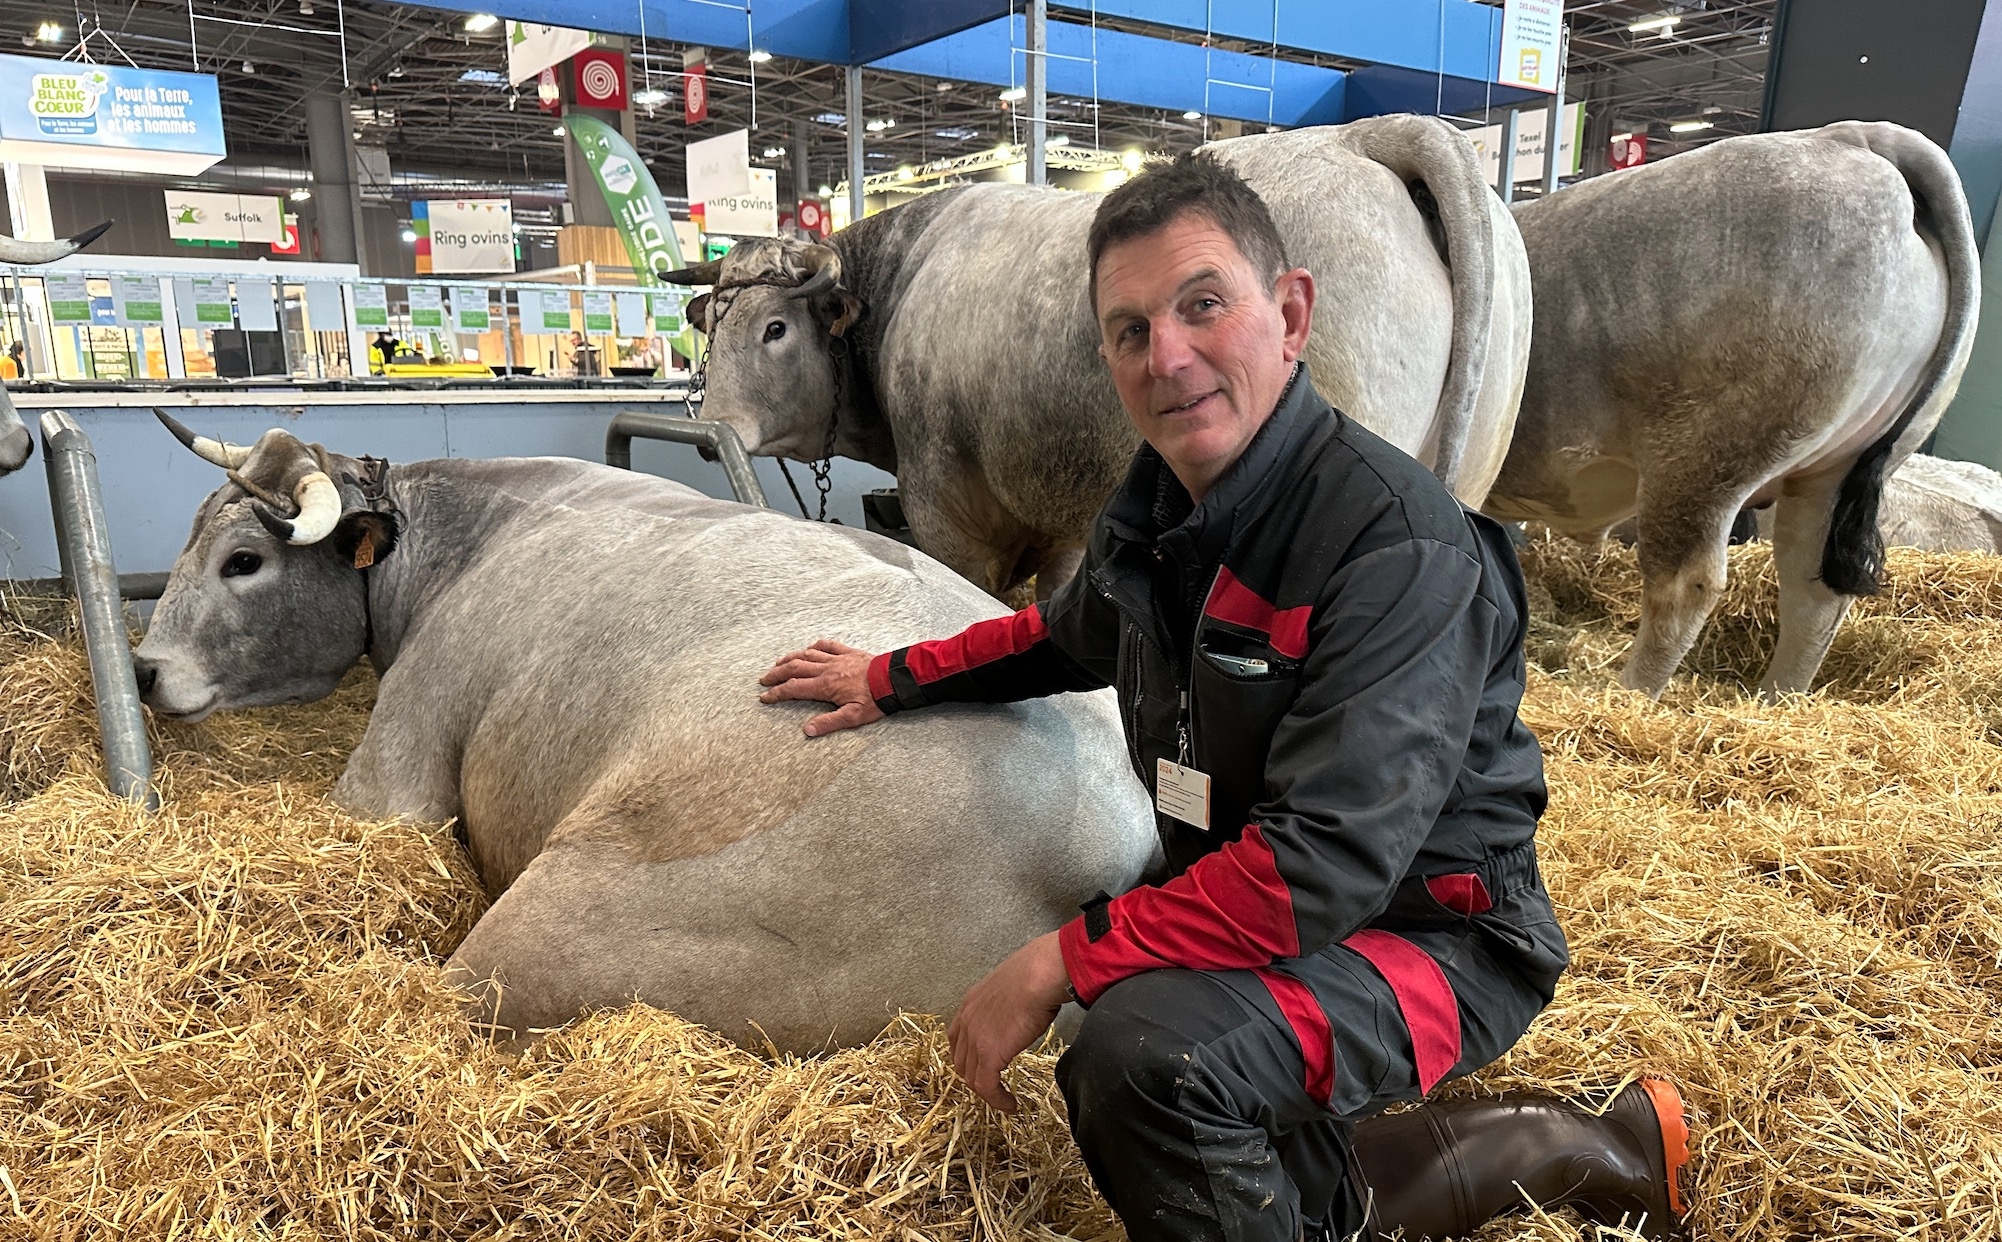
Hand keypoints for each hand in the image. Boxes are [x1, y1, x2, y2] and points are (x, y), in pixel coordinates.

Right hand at [758, 639, 885, 736]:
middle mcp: (827, 669)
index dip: (777, 693)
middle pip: (794, 668)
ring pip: (807, 655)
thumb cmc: (876, 699)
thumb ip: (829, 723)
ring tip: (778, 663)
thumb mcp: (853, 718)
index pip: (794, 688)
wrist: (894, 680)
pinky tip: (809, 649)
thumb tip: (807, 730)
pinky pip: (828, 645)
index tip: (765, 697)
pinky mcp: (849, 652)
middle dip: (776, 674)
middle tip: (764, 679)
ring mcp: (837, 658)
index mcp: (826, 686)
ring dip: (790, 658)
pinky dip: (815, 646)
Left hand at [948, 932, 1070, 1112]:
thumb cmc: (1036, 974)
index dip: (967, 1057)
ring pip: (973, 1078)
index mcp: (970, 1003)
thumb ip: (1007, 1003)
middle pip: (962, 1062)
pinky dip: (997, 1100)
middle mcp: (967, 1021)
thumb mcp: (1011, 986)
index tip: (981, 1067)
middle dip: (976, 1078)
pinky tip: (1010, 1104)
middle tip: (994, 1087)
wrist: (1039, 974)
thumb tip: (1021, 1008)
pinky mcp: (989, 1054)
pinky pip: (987, 1087)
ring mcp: (975, 1039)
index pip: (957, 1039)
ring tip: (1004, 1100)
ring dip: (988, 1093)